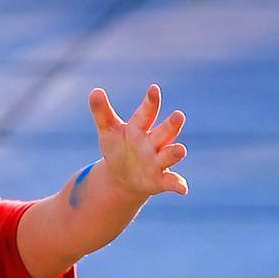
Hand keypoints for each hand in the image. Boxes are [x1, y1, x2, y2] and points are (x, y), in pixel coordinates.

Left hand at [88, 83, 187, 197]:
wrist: (121, 177)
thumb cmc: (118, 147)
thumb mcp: (108, 131)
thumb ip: (102, 112)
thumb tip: (94, 91)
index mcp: (140, 128)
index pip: (147, 113)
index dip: (151, 102)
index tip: (153, 89)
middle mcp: (153, 142)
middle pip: (165, 132)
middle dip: (171, 125)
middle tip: (179, 116)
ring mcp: (158, 161)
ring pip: (170, 154)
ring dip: (175, 152)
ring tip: (181, 150)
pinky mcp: (160, 180)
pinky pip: (171, 182)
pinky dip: (178, 184)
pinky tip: (183, 189)